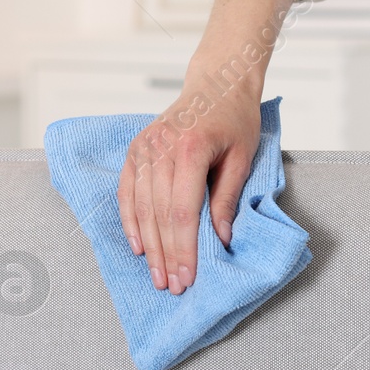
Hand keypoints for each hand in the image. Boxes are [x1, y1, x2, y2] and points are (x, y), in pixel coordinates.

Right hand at [118, 84, 260, 294]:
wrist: (215, 83)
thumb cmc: (235, 120)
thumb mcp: (242, 158)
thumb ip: (227, 198)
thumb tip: (220, 240)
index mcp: (190, 148)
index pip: (182, 211)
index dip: (184, 249)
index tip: (188, 278)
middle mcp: (161, 147)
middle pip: (159, 214)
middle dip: (165, 255)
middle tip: (171, 286)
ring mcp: (144, 147)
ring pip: (141, 207)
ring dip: (148, 246)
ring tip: (156, 275)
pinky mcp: (135, 149)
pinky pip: (126, 191)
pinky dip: (130, 221)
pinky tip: (137, 246)